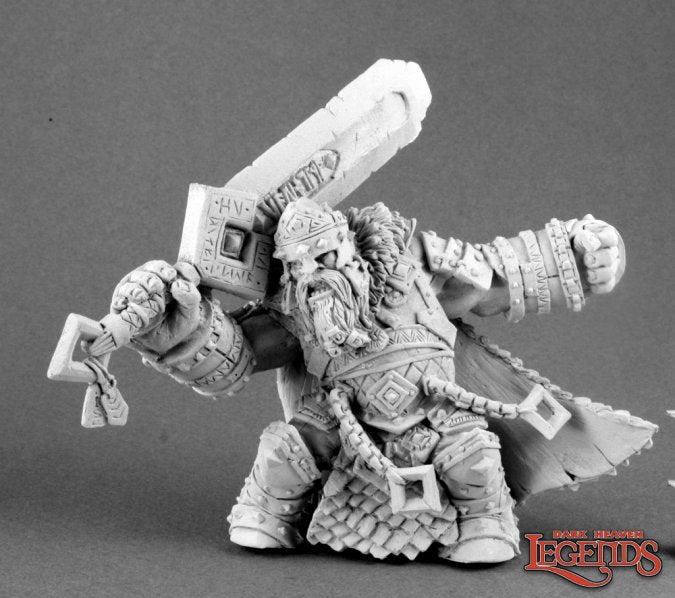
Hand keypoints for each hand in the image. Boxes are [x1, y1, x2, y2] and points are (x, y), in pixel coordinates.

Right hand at [87, 260, 202, 356]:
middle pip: (145, 272)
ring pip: (130, 284)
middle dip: (150, 278)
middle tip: (156, 286)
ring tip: (141, 296)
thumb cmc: (179, 324)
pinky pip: (118, 302)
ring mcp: (134, 295)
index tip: (171, 276)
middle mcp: (148, 284)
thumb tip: (178, 284)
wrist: (168, 345)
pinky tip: (126, 303)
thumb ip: (190, 297)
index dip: (165, 269)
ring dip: (135, 288)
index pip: (162, 268)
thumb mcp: (191, 312)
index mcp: (165, 280)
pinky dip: (120, 301)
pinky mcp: (122, 309)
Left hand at [568, 215, 624, 293]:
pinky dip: (598, 287)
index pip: (609, 237)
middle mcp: (609, 252)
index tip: (589, 242)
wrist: (567, 258)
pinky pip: (606, 286)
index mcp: (603, 237)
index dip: (601, 239)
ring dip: (598, 274)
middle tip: (587, 259)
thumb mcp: (572, 232)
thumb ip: (578, 227)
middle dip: (598, 258)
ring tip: (587, 274)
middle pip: (610, 256)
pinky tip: (589, 284)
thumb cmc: (571, 241)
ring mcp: (608, 268)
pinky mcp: (603, 282)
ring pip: (609, 273)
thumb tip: (588, 218)